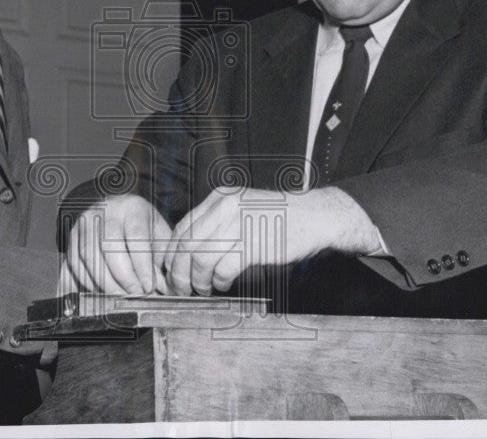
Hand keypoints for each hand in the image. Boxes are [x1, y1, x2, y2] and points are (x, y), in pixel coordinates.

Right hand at [64, 194, 171, 294]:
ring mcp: (86, 222)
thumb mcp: (159, 236)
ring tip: (120, 296)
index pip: (136, 234)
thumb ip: (163, 259)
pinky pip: (74, 263)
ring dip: (105, 283)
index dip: (141, 264)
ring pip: (89, 256)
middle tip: (134, 294)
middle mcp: (106, 210)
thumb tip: (166, 287)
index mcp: (133, 207)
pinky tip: (102, 292)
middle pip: (109, 245)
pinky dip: (87, 282)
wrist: (118, 215)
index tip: (147, 286)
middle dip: (123, 276)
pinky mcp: (72, 236)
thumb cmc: (143, 230)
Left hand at [162, 186, 381, 295]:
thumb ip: (217, 223)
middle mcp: (225, 207)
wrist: (315, 216)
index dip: (172, 252)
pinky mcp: (252, 244)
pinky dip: (219, 281)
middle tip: (179, 287)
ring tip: (203, 289)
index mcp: (220, 198)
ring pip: (201, 258)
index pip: (183, 226)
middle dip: (178, 271)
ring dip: (198, 280)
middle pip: (187, 244)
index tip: (171, 269)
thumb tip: (190, 251)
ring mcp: (238, 225)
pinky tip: (224, 285)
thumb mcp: (242, 208)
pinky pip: (223, 269)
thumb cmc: (279, 217)